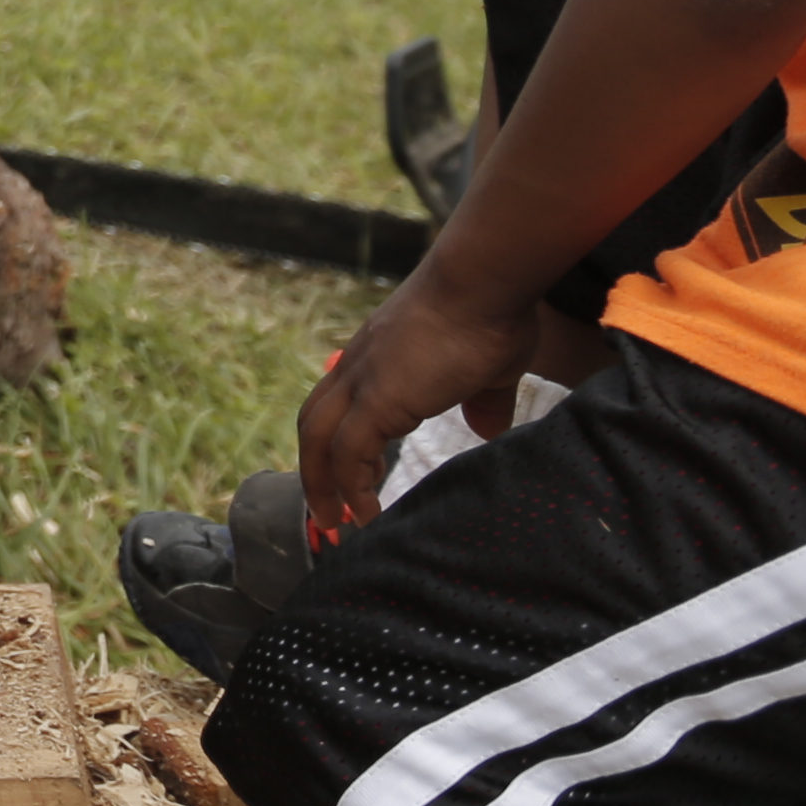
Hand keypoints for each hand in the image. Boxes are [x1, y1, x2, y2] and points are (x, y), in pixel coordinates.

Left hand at [293, 255, 546, 544]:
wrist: (484, 281)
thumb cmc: (492, 315)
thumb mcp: (488, 369)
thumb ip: (482, 400)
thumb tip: (488, 428)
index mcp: (376, 358)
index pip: (337, 405)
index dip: (335, 443)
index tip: (348, 478)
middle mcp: (357, 367)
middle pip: (313, 424)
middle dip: (315, 470)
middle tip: (328, 513)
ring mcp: (362, 380)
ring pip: (318, 439)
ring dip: (322, 484)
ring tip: (338, 524)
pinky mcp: (377, 398)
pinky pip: (348, 452)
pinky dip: (351, 485)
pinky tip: (367, 512)